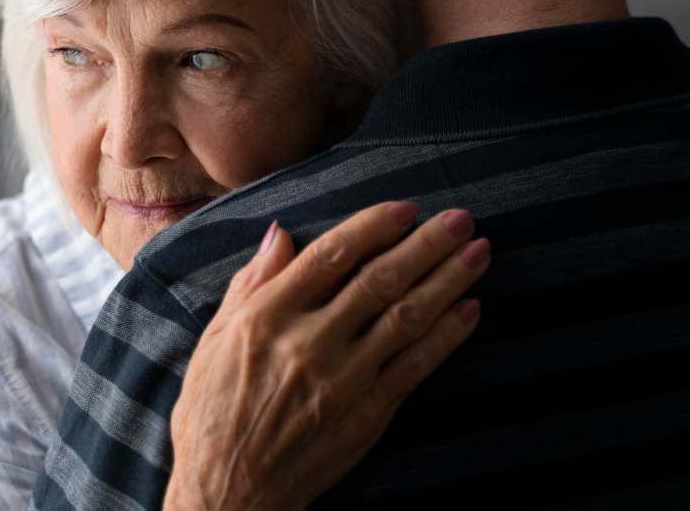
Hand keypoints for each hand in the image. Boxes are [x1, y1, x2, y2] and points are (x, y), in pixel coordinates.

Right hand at [164, 203, 487, 510]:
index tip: (405, 207)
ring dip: (448, 281)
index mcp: (266, 317)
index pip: (330, 256)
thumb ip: (251, 283)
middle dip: (426, 244)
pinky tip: (470, 311)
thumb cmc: (210, 413)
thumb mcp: (213, 339)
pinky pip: (415, 366)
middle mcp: (308, 342)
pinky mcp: (367, 414)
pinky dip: (446, 336)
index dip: (373, 226)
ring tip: (479, 252)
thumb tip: (281, 233)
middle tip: (461, 218)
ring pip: (406, 318)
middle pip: (379, 280)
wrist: (229, 491)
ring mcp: (343, 379)